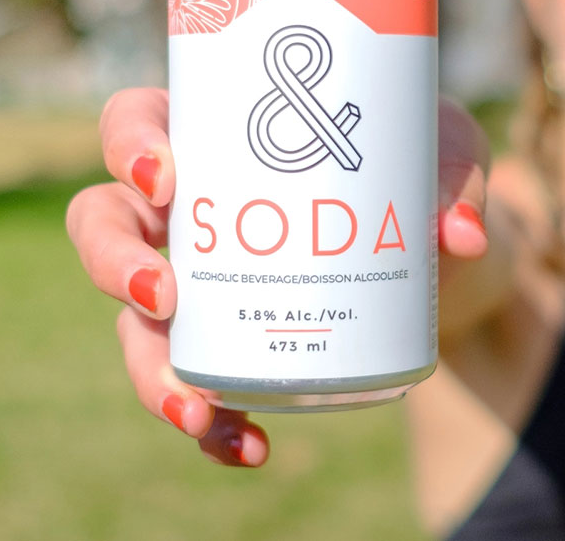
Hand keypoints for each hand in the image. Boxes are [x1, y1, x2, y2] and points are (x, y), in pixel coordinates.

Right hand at [65, 88, 489, 465]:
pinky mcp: (233, 338)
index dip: (129, 144)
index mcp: (225, 133)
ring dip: (148, 367)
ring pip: (133, 318)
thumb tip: (458, 237)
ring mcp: (206, 276)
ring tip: (195, 406)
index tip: (169, 179)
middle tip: (165, 294)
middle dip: (115, 263)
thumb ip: (457, 183)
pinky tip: (248, 445)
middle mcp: (196, 204)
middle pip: (105, 221)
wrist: (445, 255)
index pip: (138, 120)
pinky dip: (211, 421)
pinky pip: (193, 382)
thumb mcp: (449, 158)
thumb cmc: (428, 174)